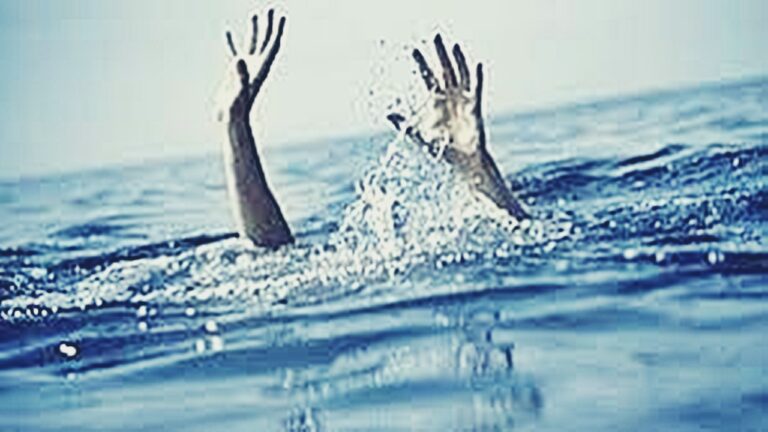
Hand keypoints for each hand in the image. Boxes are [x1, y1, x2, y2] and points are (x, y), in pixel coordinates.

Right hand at [216, 9, 285, 122]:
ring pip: (253, 45)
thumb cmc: (238, 110)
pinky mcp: (235, 73)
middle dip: (269, 25)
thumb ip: (240, 76)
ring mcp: (246, 69)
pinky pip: (235, 52)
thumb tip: (239, 58)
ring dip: (255, 30)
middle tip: (272, 9)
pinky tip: (227, 31)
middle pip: (266, 41)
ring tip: (256, 14)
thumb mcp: (239, 91)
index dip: (277, 30)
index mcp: (261, 69)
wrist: (233, 121)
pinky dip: (232, 42)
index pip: (272, 46)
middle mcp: (256, 67)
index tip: (280, 16)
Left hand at [388, 34, 486, 159]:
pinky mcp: (475, 108)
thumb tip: (388, 114)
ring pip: (461, 75)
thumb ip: (405, 124)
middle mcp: (449, 97)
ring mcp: (463, 100)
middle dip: (440, 54)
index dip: (421, 64)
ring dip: (458, 61)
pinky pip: (477, 90)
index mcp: (435, 102)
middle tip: (435, 37)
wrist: (463, 160)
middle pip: (445, 70)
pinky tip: (478, 66)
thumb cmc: (442, 149)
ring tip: (454, 46)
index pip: (427, 78)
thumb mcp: (419, 136)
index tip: (414, 51)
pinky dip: (478, 78)